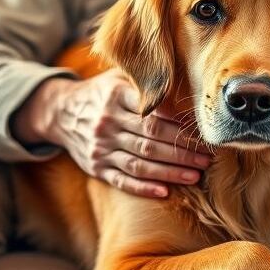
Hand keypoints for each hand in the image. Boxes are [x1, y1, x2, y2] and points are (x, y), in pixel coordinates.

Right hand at [14, 70, 210, 197]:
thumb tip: (186, 83)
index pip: (153, 115)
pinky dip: (143, 188)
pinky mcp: (96, 167)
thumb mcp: (119, 78)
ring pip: (140, 163)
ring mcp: (100, 148)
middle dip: (183, 150)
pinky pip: (122, 180)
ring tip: (196, 174)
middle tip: (207, 156)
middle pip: (151, 140)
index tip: (203, 133)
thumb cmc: (102, 93)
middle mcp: (107, 123)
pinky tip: (165, 192)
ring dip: (170, 171)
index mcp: (116, 97)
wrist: (61, 112)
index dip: (180, 126)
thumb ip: (147, 82)